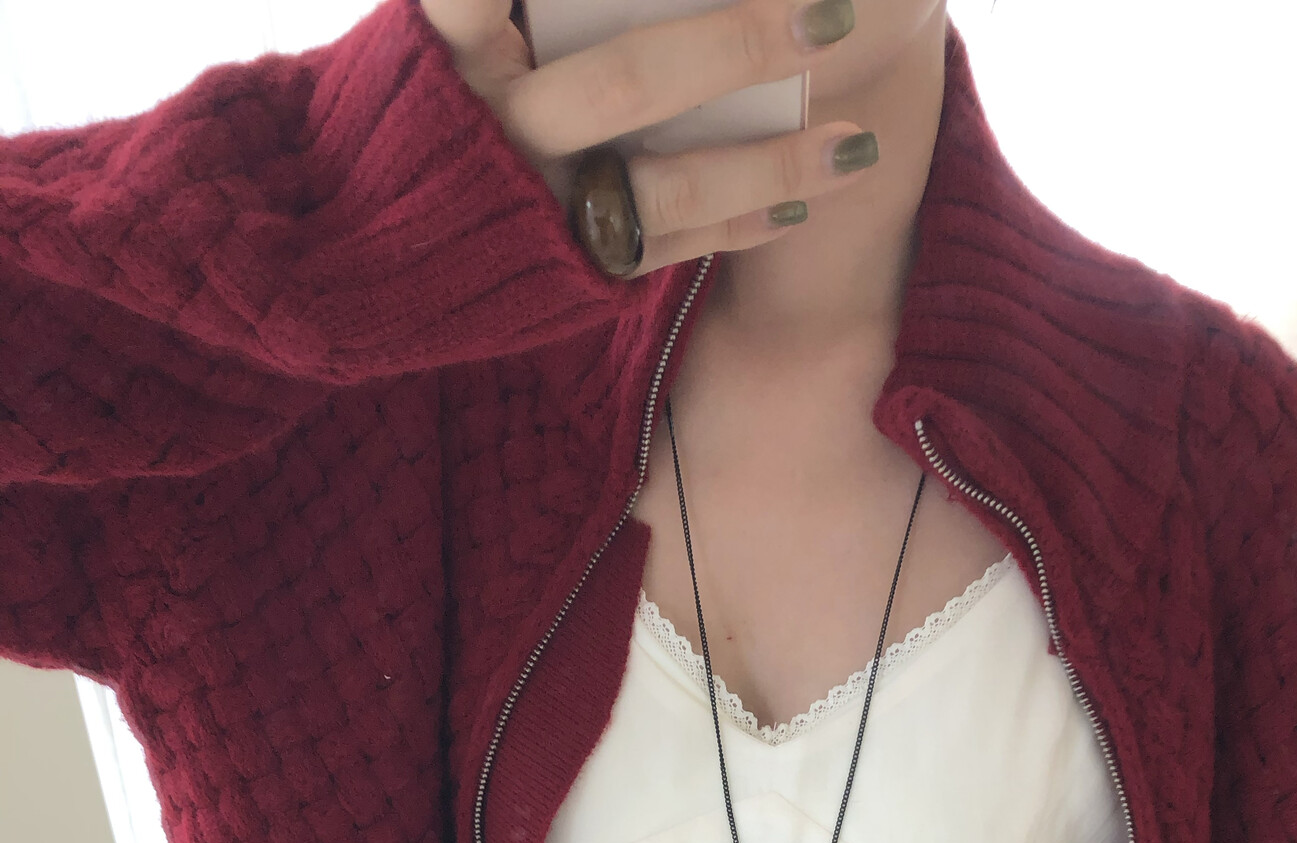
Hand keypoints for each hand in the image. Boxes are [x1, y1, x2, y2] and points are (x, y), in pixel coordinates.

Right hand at [420, 0, 878, 275]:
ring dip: (769, 168)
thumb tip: (620, 1)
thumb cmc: (415, 111)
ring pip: (660, 192)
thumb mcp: (429, 36)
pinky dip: (737, 227)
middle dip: (737, 45)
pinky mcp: (562, 274)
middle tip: (834, 14)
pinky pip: (663, 254)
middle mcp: (492, 129)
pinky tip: (801, 205)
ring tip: (857, 149)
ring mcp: (531, 210)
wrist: (352, 251)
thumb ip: (497, 7)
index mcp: (449, 49)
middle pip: (628, 84)